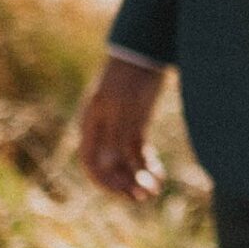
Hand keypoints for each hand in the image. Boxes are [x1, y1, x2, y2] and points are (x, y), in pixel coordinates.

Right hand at [78, 56, 166, 200]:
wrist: (148, 51)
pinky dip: (147, 165)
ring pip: (124, 162)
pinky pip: (137, 152)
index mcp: (92, 123)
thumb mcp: (126, 105)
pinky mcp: (136, 123)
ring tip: (154, 190)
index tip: (122, 193)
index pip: (90, 161)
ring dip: (137, 178)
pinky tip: (158, 175)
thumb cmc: (133, 76)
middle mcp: (103, 128)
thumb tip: (108, 165)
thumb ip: (117, 133)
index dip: (104, 181)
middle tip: (143, 197)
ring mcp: (119, 126)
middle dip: (123, 184)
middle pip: (107, 166)